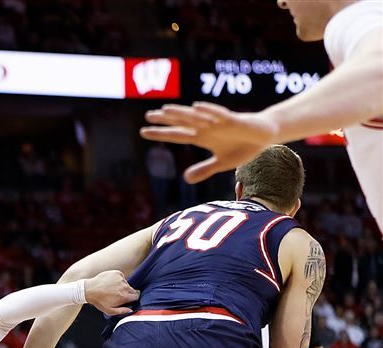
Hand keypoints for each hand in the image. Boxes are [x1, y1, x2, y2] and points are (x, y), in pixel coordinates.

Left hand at [83, 271, 139, 315]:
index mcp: (124, 296)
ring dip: (122, 286)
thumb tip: (130, 310)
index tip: (129, 299)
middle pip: (132, 289)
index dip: (133, 298)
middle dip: (128, 292)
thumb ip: (122, 311)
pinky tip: (110, 283)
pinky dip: (118, 280)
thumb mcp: (109, 310)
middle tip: (119, 294)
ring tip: (112, 289)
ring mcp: (121, 279)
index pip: (136, 296)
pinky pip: (121, 277)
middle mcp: (124, 286)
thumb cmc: (98, 300)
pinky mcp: (116, 273)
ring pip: (126, 283)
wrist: (89, 289)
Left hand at [140, 102, 278, 183]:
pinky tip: (196, 107)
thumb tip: (185, 179)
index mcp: (203, 137)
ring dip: (182, 113)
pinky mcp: (234, 119)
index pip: (178, 135)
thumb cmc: (242, 147)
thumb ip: (204, 169)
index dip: (162, 133)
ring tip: (165, 110)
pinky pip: (219, 114)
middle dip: (166, 119)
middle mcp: (207, 127)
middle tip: (148, 116)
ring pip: (197, 116)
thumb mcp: (221, 163)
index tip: (143, 132)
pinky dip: (208, 111)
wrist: (265, 136)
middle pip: (183, 122)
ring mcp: (219, 122)